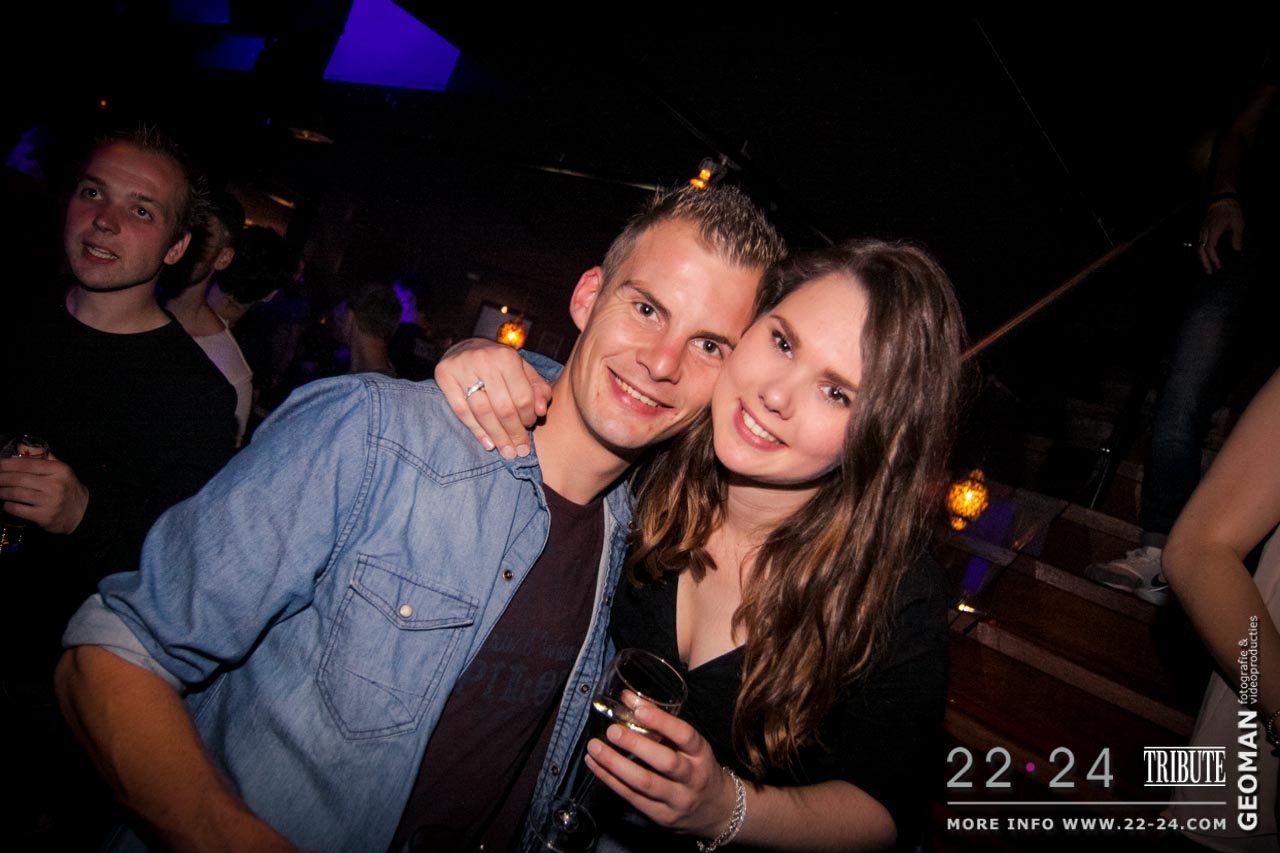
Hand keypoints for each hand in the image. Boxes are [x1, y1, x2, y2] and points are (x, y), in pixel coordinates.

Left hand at [0, 452, 89, 533]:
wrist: (82, 512)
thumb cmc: (67, 488)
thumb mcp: (61, 470)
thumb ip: (44, 458)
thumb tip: (21, 447)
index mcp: (59, 470)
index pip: (27, 464)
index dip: (7, 464)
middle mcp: (55, 485)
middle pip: (18, 479)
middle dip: (1, 478)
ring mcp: (50, 502)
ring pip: (16, 494)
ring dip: (1, 492)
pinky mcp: (45, 516)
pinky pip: (18, 509)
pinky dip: (8, 506)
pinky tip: (6, 504)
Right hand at [434, 338, 551, 458]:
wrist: (466, 347)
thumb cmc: (500, 364)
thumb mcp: (523, 370)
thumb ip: (537, 388)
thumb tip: (540, 411)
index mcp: (507, 357)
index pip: (522, 396)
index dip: (528, 417)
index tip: (530, 427)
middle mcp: (484, 360)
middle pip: (503, 407)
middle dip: (514, 432)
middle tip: (520, 450)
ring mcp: (462, 368)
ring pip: (482, 411)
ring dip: (496, 436)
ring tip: (506, 451)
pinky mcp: (444, 376)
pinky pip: (461, 411)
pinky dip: (476, 430)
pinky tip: (488, 443)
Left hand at [584, 699, 738, 837]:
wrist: (716, 810)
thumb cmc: (697, 768)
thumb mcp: (692, 747)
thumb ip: (664, 726)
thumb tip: (628, 699)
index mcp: (701, 754)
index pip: (684, 735)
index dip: (662, 721)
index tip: (638, 708)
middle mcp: (691, 778)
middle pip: (665, 762)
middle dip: (636, 745)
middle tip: (612, 731)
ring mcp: (676, 800)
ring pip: (644, 783)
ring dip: (615, 765)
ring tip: (594, 748)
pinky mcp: (660, 816)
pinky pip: (632, 797)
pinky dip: (610, 780)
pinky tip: (595, 765)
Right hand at [1197, 198, 1244, 273]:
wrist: (1222, 199)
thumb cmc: (1230, 210)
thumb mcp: (1238, 223)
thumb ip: (1237, 237)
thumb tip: (1237, 249)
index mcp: (1213, 232)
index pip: (1210, 249)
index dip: (1214, 259)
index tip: (1219, 266)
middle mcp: (1205, 232)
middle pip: (1201, 251)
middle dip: (1204, 262)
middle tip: (1209, 272)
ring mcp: (1202, 231)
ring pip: (1198, 247)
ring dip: (1201, 258)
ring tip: (1206, 266)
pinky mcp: (1202, 229)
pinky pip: (1199, 243)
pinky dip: (1201, 252)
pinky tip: (1205, 255)